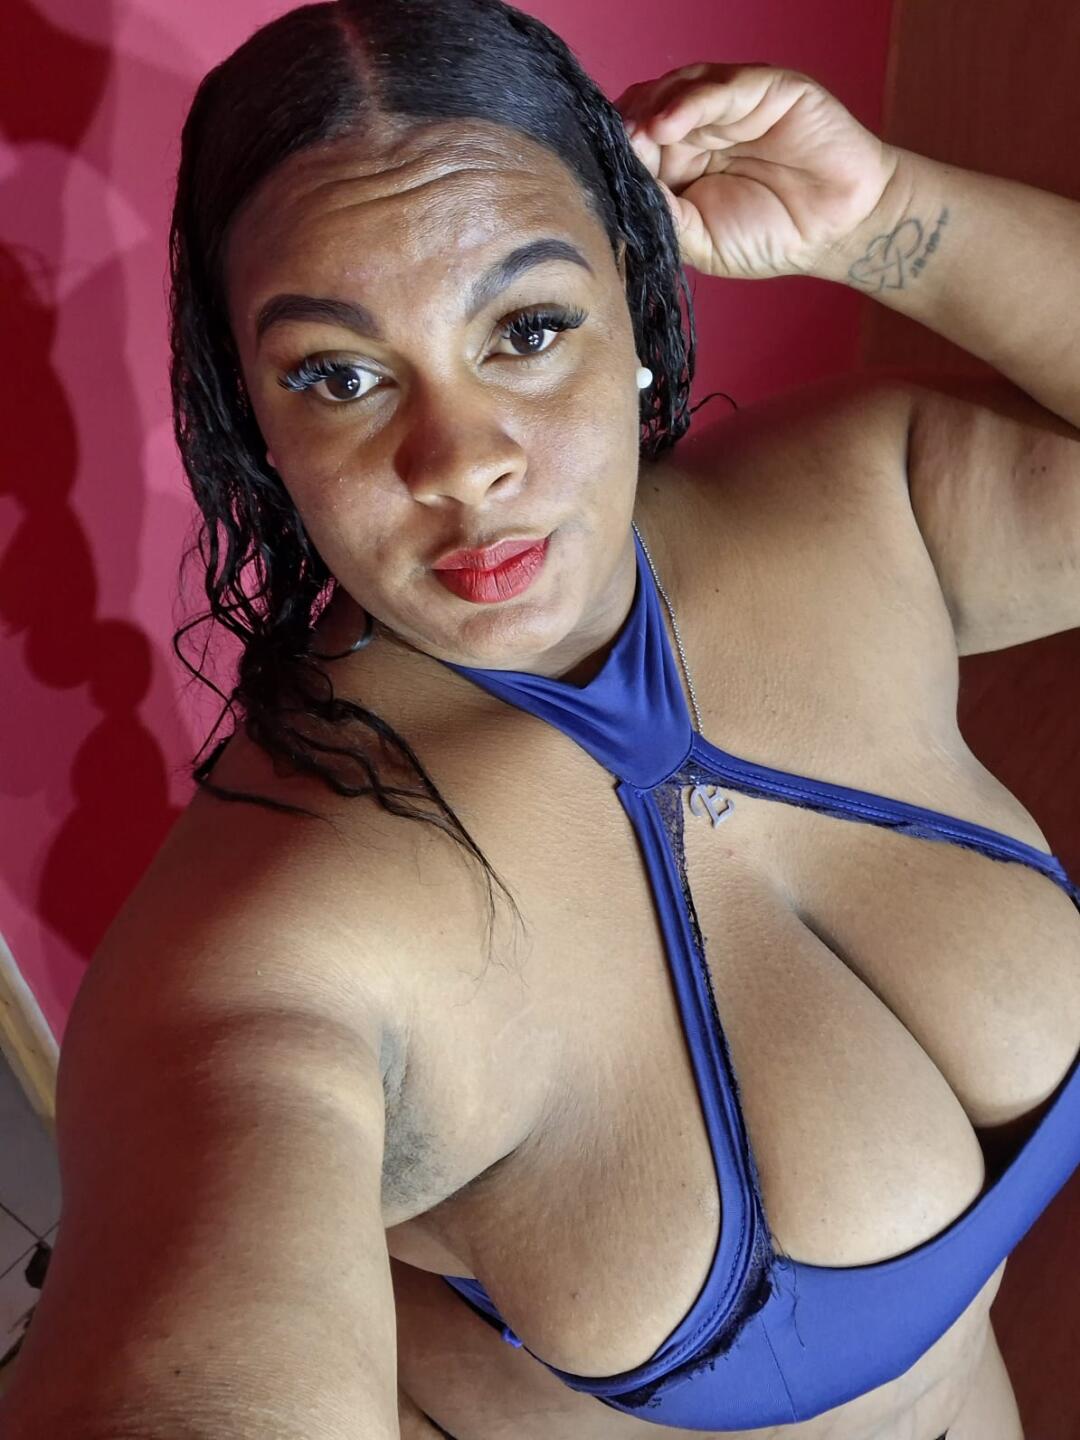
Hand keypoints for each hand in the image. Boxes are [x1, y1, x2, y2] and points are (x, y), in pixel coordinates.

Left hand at [614, 62, 901, 279]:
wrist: (838, 230)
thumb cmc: (772, 236)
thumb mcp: (701, 240)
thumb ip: (662, 215)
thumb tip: (619, 196)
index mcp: (680, 161)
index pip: (635, 144)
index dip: (616, 152)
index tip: (598, 169)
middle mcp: (700, 127)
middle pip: (646, 108)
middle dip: (626, 128)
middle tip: (614, 150)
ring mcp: (730, 105)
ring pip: (676, 90)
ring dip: (651, 111)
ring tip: (638, 138)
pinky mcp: (763, 89)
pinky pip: (720, 86)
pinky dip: (689, 102)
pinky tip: (667, 125)